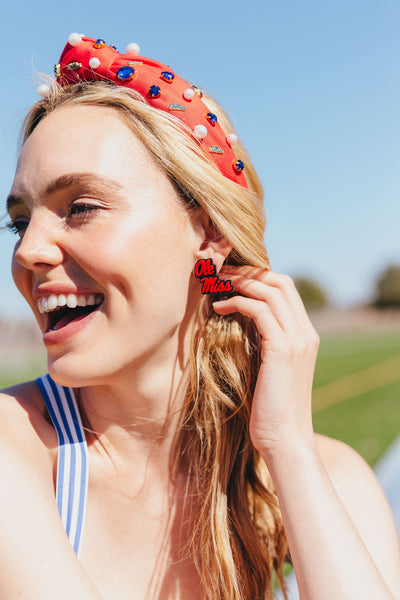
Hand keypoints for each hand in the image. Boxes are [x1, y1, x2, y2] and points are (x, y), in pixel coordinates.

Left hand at [213, 266, 319, 458]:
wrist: (285, 438)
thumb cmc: (271, 409)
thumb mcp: (269, 370)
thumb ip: (263, 345)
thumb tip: (240, 326)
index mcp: (305, 335)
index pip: (285, 289)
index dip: (258, 277)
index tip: (231, 279)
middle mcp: (306, 333)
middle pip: (280, 281)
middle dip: (248, 272)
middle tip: (220, 275)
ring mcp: (297, 339)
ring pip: (270, 289)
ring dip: (239, 282)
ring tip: (215, 286)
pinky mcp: (283, 349)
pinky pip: (259, 310)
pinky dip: (237, 302)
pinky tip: (218, 308)